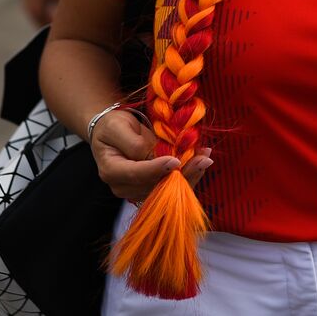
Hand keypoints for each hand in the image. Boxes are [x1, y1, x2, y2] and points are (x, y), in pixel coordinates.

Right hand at [91, 108, 212, 201]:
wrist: (111, 134)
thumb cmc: (113, 126)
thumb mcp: (117, 126)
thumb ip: (133, 142)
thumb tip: (155, 155)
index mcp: (111, 170)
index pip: (136, 173)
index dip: (157, 168)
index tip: (176, 160)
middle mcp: (123, 187)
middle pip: (155, 186)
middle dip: (181, 173)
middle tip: (203, 158)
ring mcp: (136, 191)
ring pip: (166, 190)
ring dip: (189, 175)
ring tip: (205, 158)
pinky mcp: (149, 190)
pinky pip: (171, 187)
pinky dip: (188, 175)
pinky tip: (201, 161)